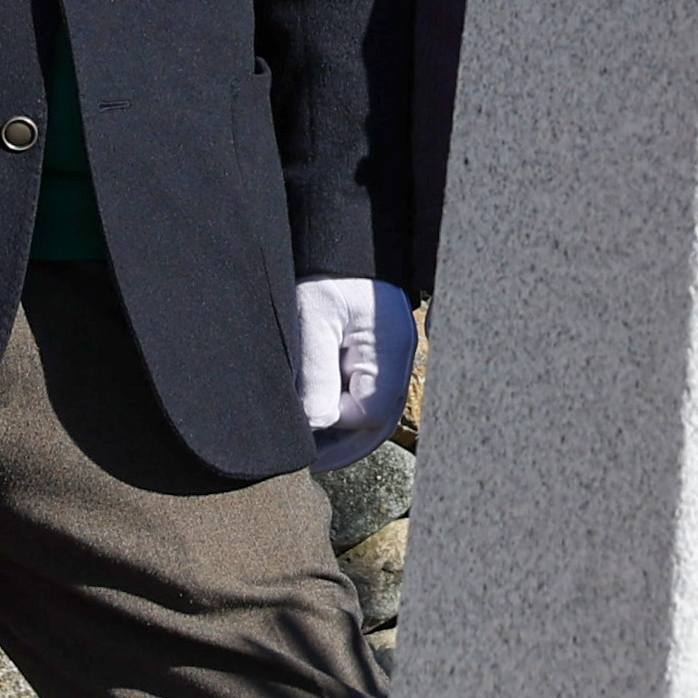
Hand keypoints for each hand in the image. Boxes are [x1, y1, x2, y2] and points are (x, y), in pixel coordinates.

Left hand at [294, 277, 415, 471]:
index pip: (370, 414)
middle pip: (376, 422)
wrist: (333, 234)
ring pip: (369, 413)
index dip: (334, 427)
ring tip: (304, 449)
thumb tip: (314, 425)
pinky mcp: (373, 354)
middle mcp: (397, 360)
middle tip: (301, 463)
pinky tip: (312, 419)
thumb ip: (315, 372)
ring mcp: (388, 358)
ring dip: (338, 432)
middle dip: (340, 445)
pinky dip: (339, 411)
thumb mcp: (311, 316)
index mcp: (391, 352)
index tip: (299, 427)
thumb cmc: (323, 271)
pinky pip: (362, 394)